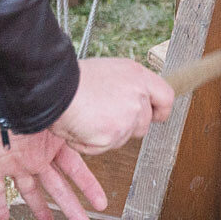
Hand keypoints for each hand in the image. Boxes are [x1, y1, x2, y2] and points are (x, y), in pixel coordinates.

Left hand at [0, 83, 107, 219]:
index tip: (102, 205)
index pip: (76, 171)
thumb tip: (93, 123)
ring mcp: (14, 163)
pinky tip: (3, 219)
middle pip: (57, 188)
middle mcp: (37, 156)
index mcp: (53, 144)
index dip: (89, 188)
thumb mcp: (48, 112)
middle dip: (72, 209)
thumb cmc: (16, 97)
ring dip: (39, 209)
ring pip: (30, 191)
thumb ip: (65, 124)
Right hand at [49, 58, 173, 154]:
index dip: (161, 110)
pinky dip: (88, 143)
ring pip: (122, 138)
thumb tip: (130, 100)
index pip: (166, 97)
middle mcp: (138, 96)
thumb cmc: (71, 79)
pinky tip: (79, 127)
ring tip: (86, 119)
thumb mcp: (107, 72)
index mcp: (137, 76)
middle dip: (126, 128)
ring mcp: (128, 117)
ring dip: (106, 135)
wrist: (54, 89)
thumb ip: (125, 87)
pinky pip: (102, 147)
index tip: (156, 116)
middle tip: (104, 120)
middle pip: (144, 124)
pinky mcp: (114, 134)